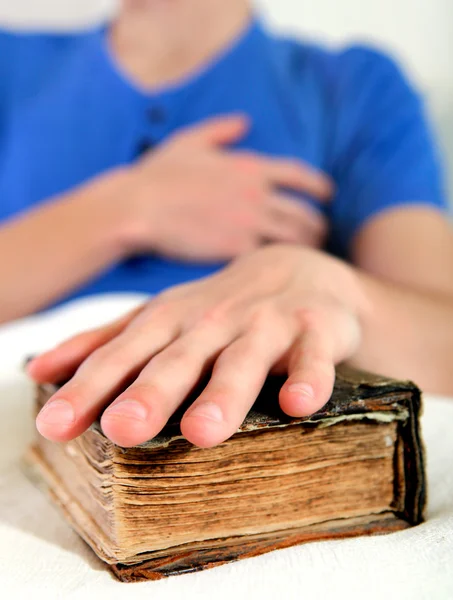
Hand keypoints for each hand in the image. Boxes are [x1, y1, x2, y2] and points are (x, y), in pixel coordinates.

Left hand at [29, 245, 365, 448]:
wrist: (300, 270)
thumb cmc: (220, 307)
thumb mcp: (160, 319)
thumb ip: (105, 343)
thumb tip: (37, 370)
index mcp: (170, 320)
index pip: (123, 355)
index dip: (89, 389)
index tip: (53, 426)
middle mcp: (214, 320)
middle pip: (179, 360)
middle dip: (151, 392)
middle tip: (124, 429)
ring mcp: (265, 324)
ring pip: (243, 361)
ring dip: (223, 394)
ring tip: (203, 431)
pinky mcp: (314, 330)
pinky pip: (313, 358)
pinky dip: (308, 378)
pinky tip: (299, 404)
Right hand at [118, 115, 332, 260]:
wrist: (137, 208)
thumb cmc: (157, 175)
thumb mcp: (189, 141)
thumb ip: (221, 129)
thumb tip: (244, 121)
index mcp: (250, 167)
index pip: (300, 176)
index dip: (320, 187)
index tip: (327, 195)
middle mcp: (257, 194)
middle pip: (306, 213)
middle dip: (318, 226)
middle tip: (320, 235)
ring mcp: (249, 222)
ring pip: (297, 238)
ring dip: (307, 248)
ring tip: (308, 256)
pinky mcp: (237, 250)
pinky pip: (272, 258)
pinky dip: (282, 264)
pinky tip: (283, 271)